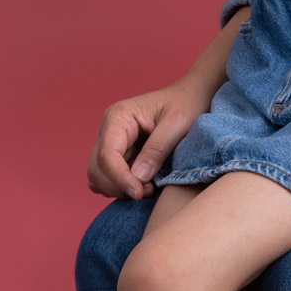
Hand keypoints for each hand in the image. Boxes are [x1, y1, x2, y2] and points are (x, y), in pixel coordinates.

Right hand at [86, 79, 212, 200]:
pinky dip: (121, 187)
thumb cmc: (186, 104)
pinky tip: (143, 184)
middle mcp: (108, 128)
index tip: (139, 193)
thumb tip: (137, 177)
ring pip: (99, 177)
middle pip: (97, 169)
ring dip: (120, 188)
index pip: (107, 155)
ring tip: (148, 188)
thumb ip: (157, 149)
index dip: (119, 178)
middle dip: (120, 185)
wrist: (192, 97)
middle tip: (148, 191)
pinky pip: (108, 178)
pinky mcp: (117, 153)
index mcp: (119, 116)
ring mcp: (111, 141)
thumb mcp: (177, 123)